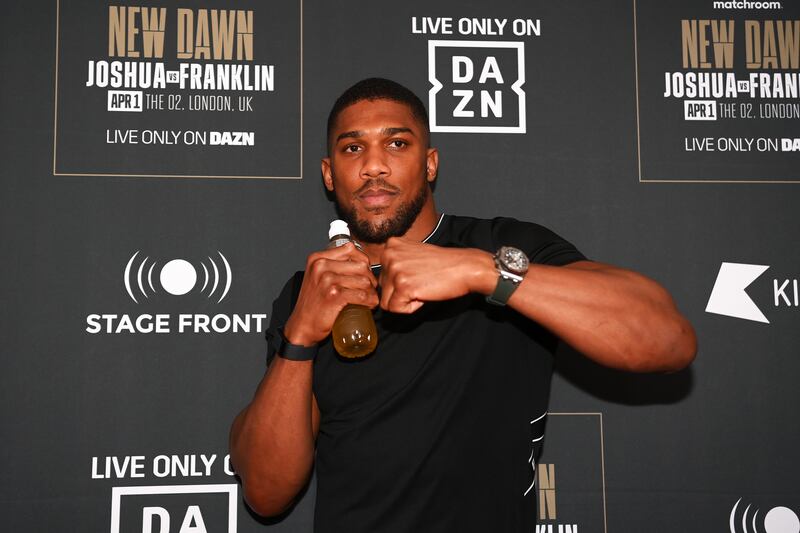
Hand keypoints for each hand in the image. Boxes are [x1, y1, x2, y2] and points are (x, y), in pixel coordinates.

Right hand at [284, 242, 378, 344]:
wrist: (302, 324)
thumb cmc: (313, 302)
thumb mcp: (317, 276)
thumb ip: (332, 265)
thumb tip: (359, 262)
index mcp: (317, 258)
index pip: (350, 249)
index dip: (363, 261)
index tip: (365, 273)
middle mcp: (321, 266)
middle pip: (361, 265)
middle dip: (370, 278)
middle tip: (370, 289)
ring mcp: (327, 280)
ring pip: (364, 281)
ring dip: (372, 292)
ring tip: (369, 298)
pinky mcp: (334, 295)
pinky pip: (362, 295)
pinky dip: (370, 301)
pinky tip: (369, 305)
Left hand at [378, 238, 495, 313]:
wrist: (464, 268)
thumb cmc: (442, 265)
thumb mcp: (412, 254)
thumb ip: (395, 263)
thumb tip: (380, 285)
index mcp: (390, 246)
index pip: (382, 275)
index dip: (400, 282)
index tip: (418, 275)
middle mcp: (389, 255)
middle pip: (382, 289)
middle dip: (401, 292)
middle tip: (422, 282)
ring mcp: (395, 270)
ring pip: (387, 301)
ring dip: (406, 300)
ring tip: (422, 288)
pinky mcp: (403, 286)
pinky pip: (396, 309)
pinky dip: (411, 308)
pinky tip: (424, 294)